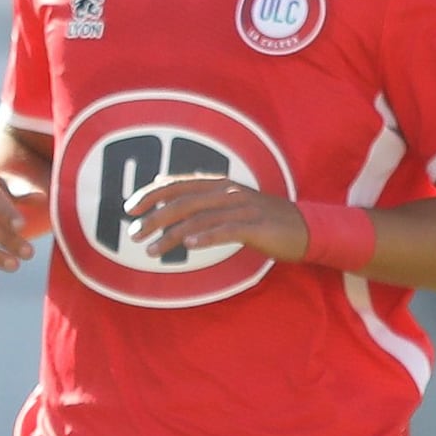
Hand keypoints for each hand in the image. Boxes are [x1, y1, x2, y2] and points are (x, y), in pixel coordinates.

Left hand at [123, 174, 311, 266]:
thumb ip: (201, 199)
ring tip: (152, 250)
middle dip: (155, 217)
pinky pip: (226, 230)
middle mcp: (227, 192)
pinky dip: (206, 237)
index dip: (151, 194)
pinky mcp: (255, 226)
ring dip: (172, 235)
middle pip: (183, 202)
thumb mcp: (230, 202)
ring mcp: (242, 208)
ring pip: (200, 219)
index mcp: (219, 185)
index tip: (130, 208)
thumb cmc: (263, 219)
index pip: (178, 185)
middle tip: (134, 234)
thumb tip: (166, 191)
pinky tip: (189, 246)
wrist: (305, 228)